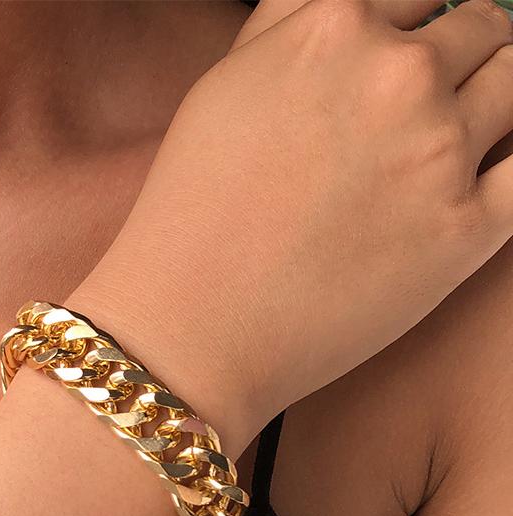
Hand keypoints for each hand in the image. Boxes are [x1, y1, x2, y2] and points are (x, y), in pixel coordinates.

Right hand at [68, 0, 512, 455]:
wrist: (191, 328)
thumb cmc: (190, 216)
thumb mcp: (224, 87)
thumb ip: (290, 25)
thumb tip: (348, 10)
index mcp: (336, 29)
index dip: (423, 23)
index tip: (425, 52)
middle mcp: (400, 76)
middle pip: (483, 30)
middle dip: (471, 54)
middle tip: (452, 94)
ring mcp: (440, 153)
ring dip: (502, 100)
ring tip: (466, 137)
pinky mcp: (466, 231)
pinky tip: (494, 178)